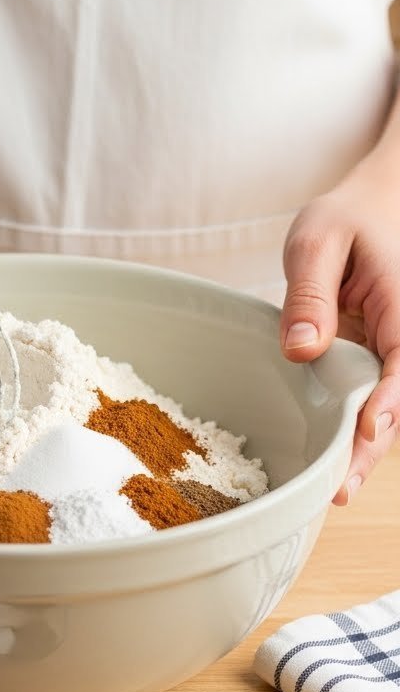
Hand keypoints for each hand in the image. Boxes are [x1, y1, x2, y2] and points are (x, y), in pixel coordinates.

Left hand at [280, 160, 399, 504]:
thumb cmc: (350, 215)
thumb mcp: (317, 240)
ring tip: (336, 489)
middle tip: (342, 488)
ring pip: (385, 405)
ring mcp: (391, 349)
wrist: (375, 202)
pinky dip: (354, 428)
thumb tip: (301, 351)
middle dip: (373, 445)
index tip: (371, 427)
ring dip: (364, 446)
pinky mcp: (374, 356)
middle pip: (398, 399)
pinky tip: (332, 460)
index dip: (390, 399)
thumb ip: (309, 294)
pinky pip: (369, 395)